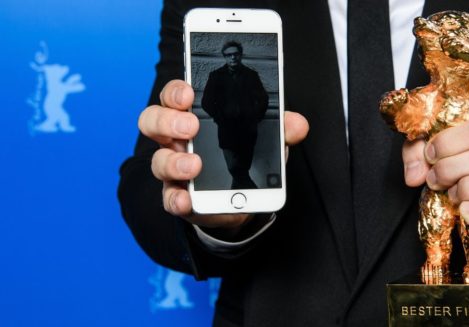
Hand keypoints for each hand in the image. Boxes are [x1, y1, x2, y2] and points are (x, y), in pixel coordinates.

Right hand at [138, 80, 308, 229]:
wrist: (242, 197)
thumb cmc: (245, 157)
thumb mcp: (264, 140)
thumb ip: (279, 130)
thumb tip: (297, 124)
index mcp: (193, 116)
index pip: (175, 96)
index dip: (176, 91)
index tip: (189, 93)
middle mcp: (177, 139)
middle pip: (154, 120)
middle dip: (169, 120)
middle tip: (192, 126)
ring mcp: (174, 168)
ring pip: (158, 160)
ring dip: (173, 162)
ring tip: (194, 166)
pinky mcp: (179, 196)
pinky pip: (169, 197)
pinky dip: (177, 199)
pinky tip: (187, 200)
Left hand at [402, 118, 468, 256]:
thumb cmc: (463, 179)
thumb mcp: (439, 157)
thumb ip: (419, 154)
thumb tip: (413, 175)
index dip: (451, 140)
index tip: (430, 154)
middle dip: (452, 168)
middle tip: (433, 179)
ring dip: (468, 189)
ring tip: (450, 195)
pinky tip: (465, 212)